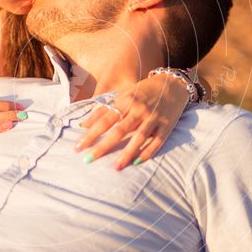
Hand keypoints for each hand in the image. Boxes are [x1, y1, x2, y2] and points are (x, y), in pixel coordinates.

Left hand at [75, 73, 189, 169]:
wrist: (173, 84)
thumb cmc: (143, 91)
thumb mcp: (123, 95)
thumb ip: (103, 110)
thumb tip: (83, 125)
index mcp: (126, 101)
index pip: (104, 120)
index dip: (91, 134)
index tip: (78, 147)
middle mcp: (139, 109)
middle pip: (119, 131)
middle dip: (103, 146)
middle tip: (88, 160)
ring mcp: (154, 118)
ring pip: (139, 137)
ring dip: (127, 153)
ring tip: (115, 167)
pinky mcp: (167, 126)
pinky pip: (156, 142)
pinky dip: (147, 152)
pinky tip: (137, 162)